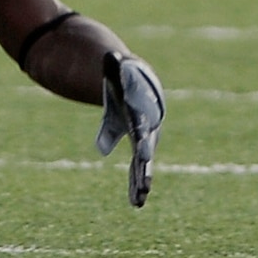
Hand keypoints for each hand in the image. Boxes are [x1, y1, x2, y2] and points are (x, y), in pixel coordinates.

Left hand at [96, 52, 164, 208]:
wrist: (141, 86)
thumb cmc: (124, 80)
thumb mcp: (116, 75)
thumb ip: (112, 67)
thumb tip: (109, 56)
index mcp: (143, 111)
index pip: (142, 128)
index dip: (143, 141)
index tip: (144, 156)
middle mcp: (149, 129)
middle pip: (146, 152)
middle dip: (145, 169)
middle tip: (145, 187)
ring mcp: (146, 140)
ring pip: (143, 164)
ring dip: (141, 182)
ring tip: (139, 201)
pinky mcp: (139, 147)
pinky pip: (137, 167)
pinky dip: (136, 182)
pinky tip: (136, 201)